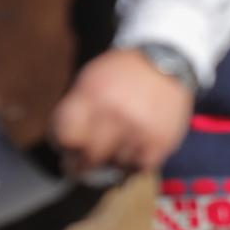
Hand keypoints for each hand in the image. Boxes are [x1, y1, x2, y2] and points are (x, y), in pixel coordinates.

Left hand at [50, 48, 192, 176]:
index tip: (65, 150)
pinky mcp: (160, 142)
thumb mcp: (91, 79)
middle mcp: (115, 114)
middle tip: (80, 167)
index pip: (66, 135)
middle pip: (90, 157)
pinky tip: (132, 152)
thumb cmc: (122, 74)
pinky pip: (139, 167)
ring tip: (113, 150)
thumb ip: (76, 109)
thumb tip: (64, 144)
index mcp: (92, 95)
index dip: (62, 145)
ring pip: (115, 165)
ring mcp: (139, 130)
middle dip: (81, 165)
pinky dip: (133, 164)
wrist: (167, 62)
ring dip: (111, 161)